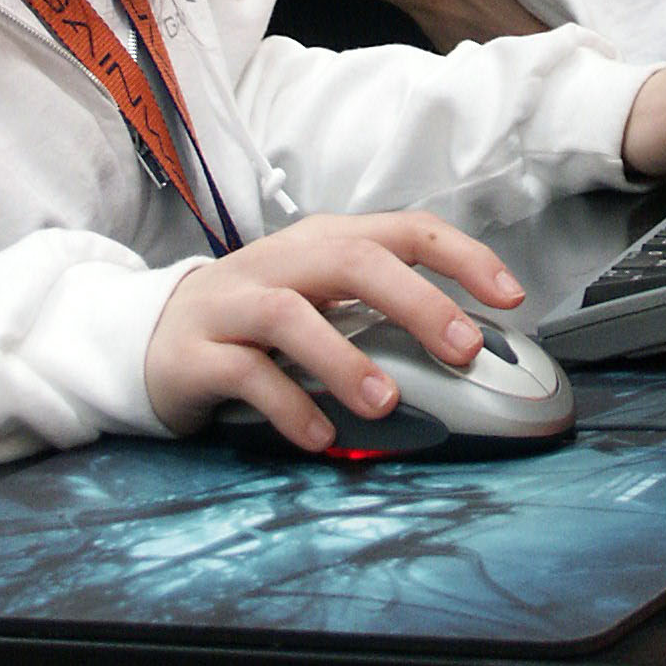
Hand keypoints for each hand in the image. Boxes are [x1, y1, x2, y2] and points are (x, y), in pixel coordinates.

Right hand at [145, 211, 524, 443]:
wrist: (154, 334)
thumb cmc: (259, 316)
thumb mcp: (325, 297)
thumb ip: (383, 310)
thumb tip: (467, 344)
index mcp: (325, 242)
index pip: (404, 230)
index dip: (462, 257)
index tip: (510, 296)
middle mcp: (283, 262)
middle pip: (353, 260)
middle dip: (416, 301)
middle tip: (462, 349)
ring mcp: (235, 304)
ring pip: (291, 316)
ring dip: (344, 359)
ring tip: (385, 402)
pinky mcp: (199, 353)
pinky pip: (245, 375)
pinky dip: (288, 405)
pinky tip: (320, 435)